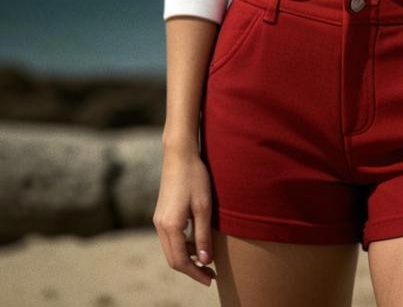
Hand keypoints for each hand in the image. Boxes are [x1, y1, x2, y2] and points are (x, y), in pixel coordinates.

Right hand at [153, 147, 216, 286]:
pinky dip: (183, 246)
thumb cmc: (195, 178)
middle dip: (191, 269)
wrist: (179, 154)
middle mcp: (160, 226)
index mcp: (170, 226)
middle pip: (173, 259)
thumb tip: (205, 262)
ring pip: (171, 249)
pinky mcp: (162, 214)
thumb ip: (203, 236)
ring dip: (187, 258)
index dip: (195, 273)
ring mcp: (159, 220)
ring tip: (207, 260)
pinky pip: (171, 238)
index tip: (210, 280)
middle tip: (210, 275)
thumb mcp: (203, 207)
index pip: (181, 261)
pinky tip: (198, 243)